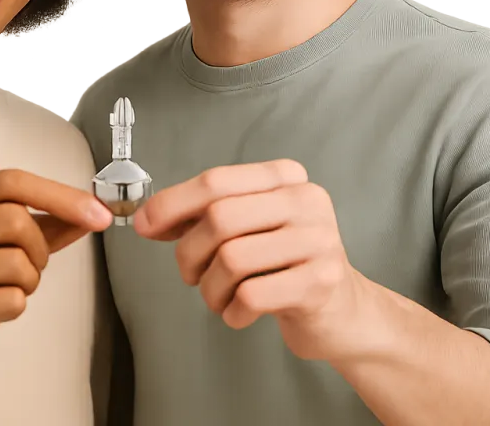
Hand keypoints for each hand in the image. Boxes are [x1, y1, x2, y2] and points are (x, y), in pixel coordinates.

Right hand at [0, 169, 112, 388]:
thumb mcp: (9, 237)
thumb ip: (51, 220)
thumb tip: (96, 211)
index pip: (11, 181)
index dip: (60, 196)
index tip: (99, 214)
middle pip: (16, 220)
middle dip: (40, 247)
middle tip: (32, 263)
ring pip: (16, 262)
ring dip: (30, 278)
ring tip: (11, 285)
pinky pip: (11, 300)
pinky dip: (18, 304)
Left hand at [133, 159, 357, 361]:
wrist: (344, 311)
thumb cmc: (285, 265)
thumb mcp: (249, 228)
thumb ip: (202, 216)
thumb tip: (147, 219)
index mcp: (285, 177)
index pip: (215, 181)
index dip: (172, 204)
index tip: (145, 225)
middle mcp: (306, 200)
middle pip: (220, 218)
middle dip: (189, 253)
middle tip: (191, 275)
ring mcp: (318, 240)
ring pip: (232, 259)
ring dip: (210, 289)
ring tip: (218, 297)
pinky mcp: (321, 282)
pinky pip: (252, 295)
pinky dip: (233, 311)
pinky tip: (240, 312)